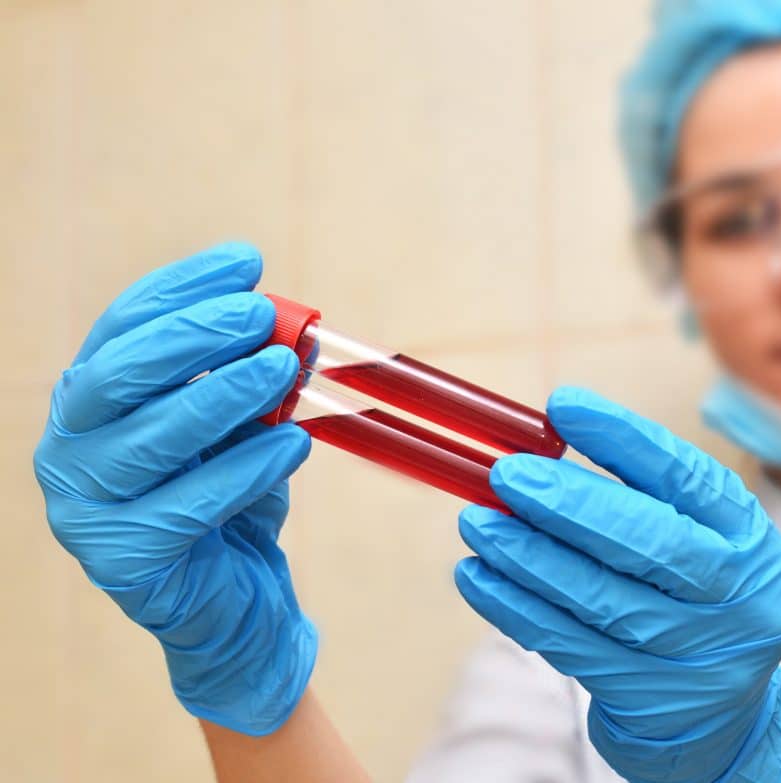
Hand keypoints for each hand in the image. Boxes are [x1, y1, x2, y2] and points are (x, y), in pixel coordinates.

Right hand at [34, 243, 317, 735]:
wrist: (233, 599)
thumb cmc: (231, 498)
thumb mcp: (243, 423)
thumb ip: (254, 375)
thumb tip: (296, 327)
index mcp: (92, 401)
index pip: (123, 325)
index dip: (184, 287)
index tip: (247, 261)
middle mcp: (70, 447)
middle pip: (121, 373)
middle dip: (196, 335)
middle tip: (263, 314)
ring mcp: (86, 508)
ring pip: (151, 438)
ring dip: (226, 395)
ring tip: (285, 369)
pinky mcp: (124, 561)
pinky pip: (190, 504)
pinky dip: (248, 468)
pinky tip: (294, 442)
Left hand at [455, 387, 780, 781]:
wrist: (723, 716)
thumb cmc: (694, 598)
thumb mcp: (700, 539)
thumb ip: (641, 497)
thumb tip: (540, 450)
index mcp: (748, 536)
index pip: (685, 477)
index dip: (622, 438)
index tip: (562, 406)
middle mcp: (735, 596)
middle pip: (647, 542)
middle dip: (568, 504)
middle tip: (506, 475)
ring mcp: (693, 653)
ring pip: (598, 597)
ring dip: (527, 556)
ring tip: (477, 522)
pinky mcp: (645, 696)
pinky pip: (568, 646)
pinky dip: (515, 607)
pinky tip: (477, 576)